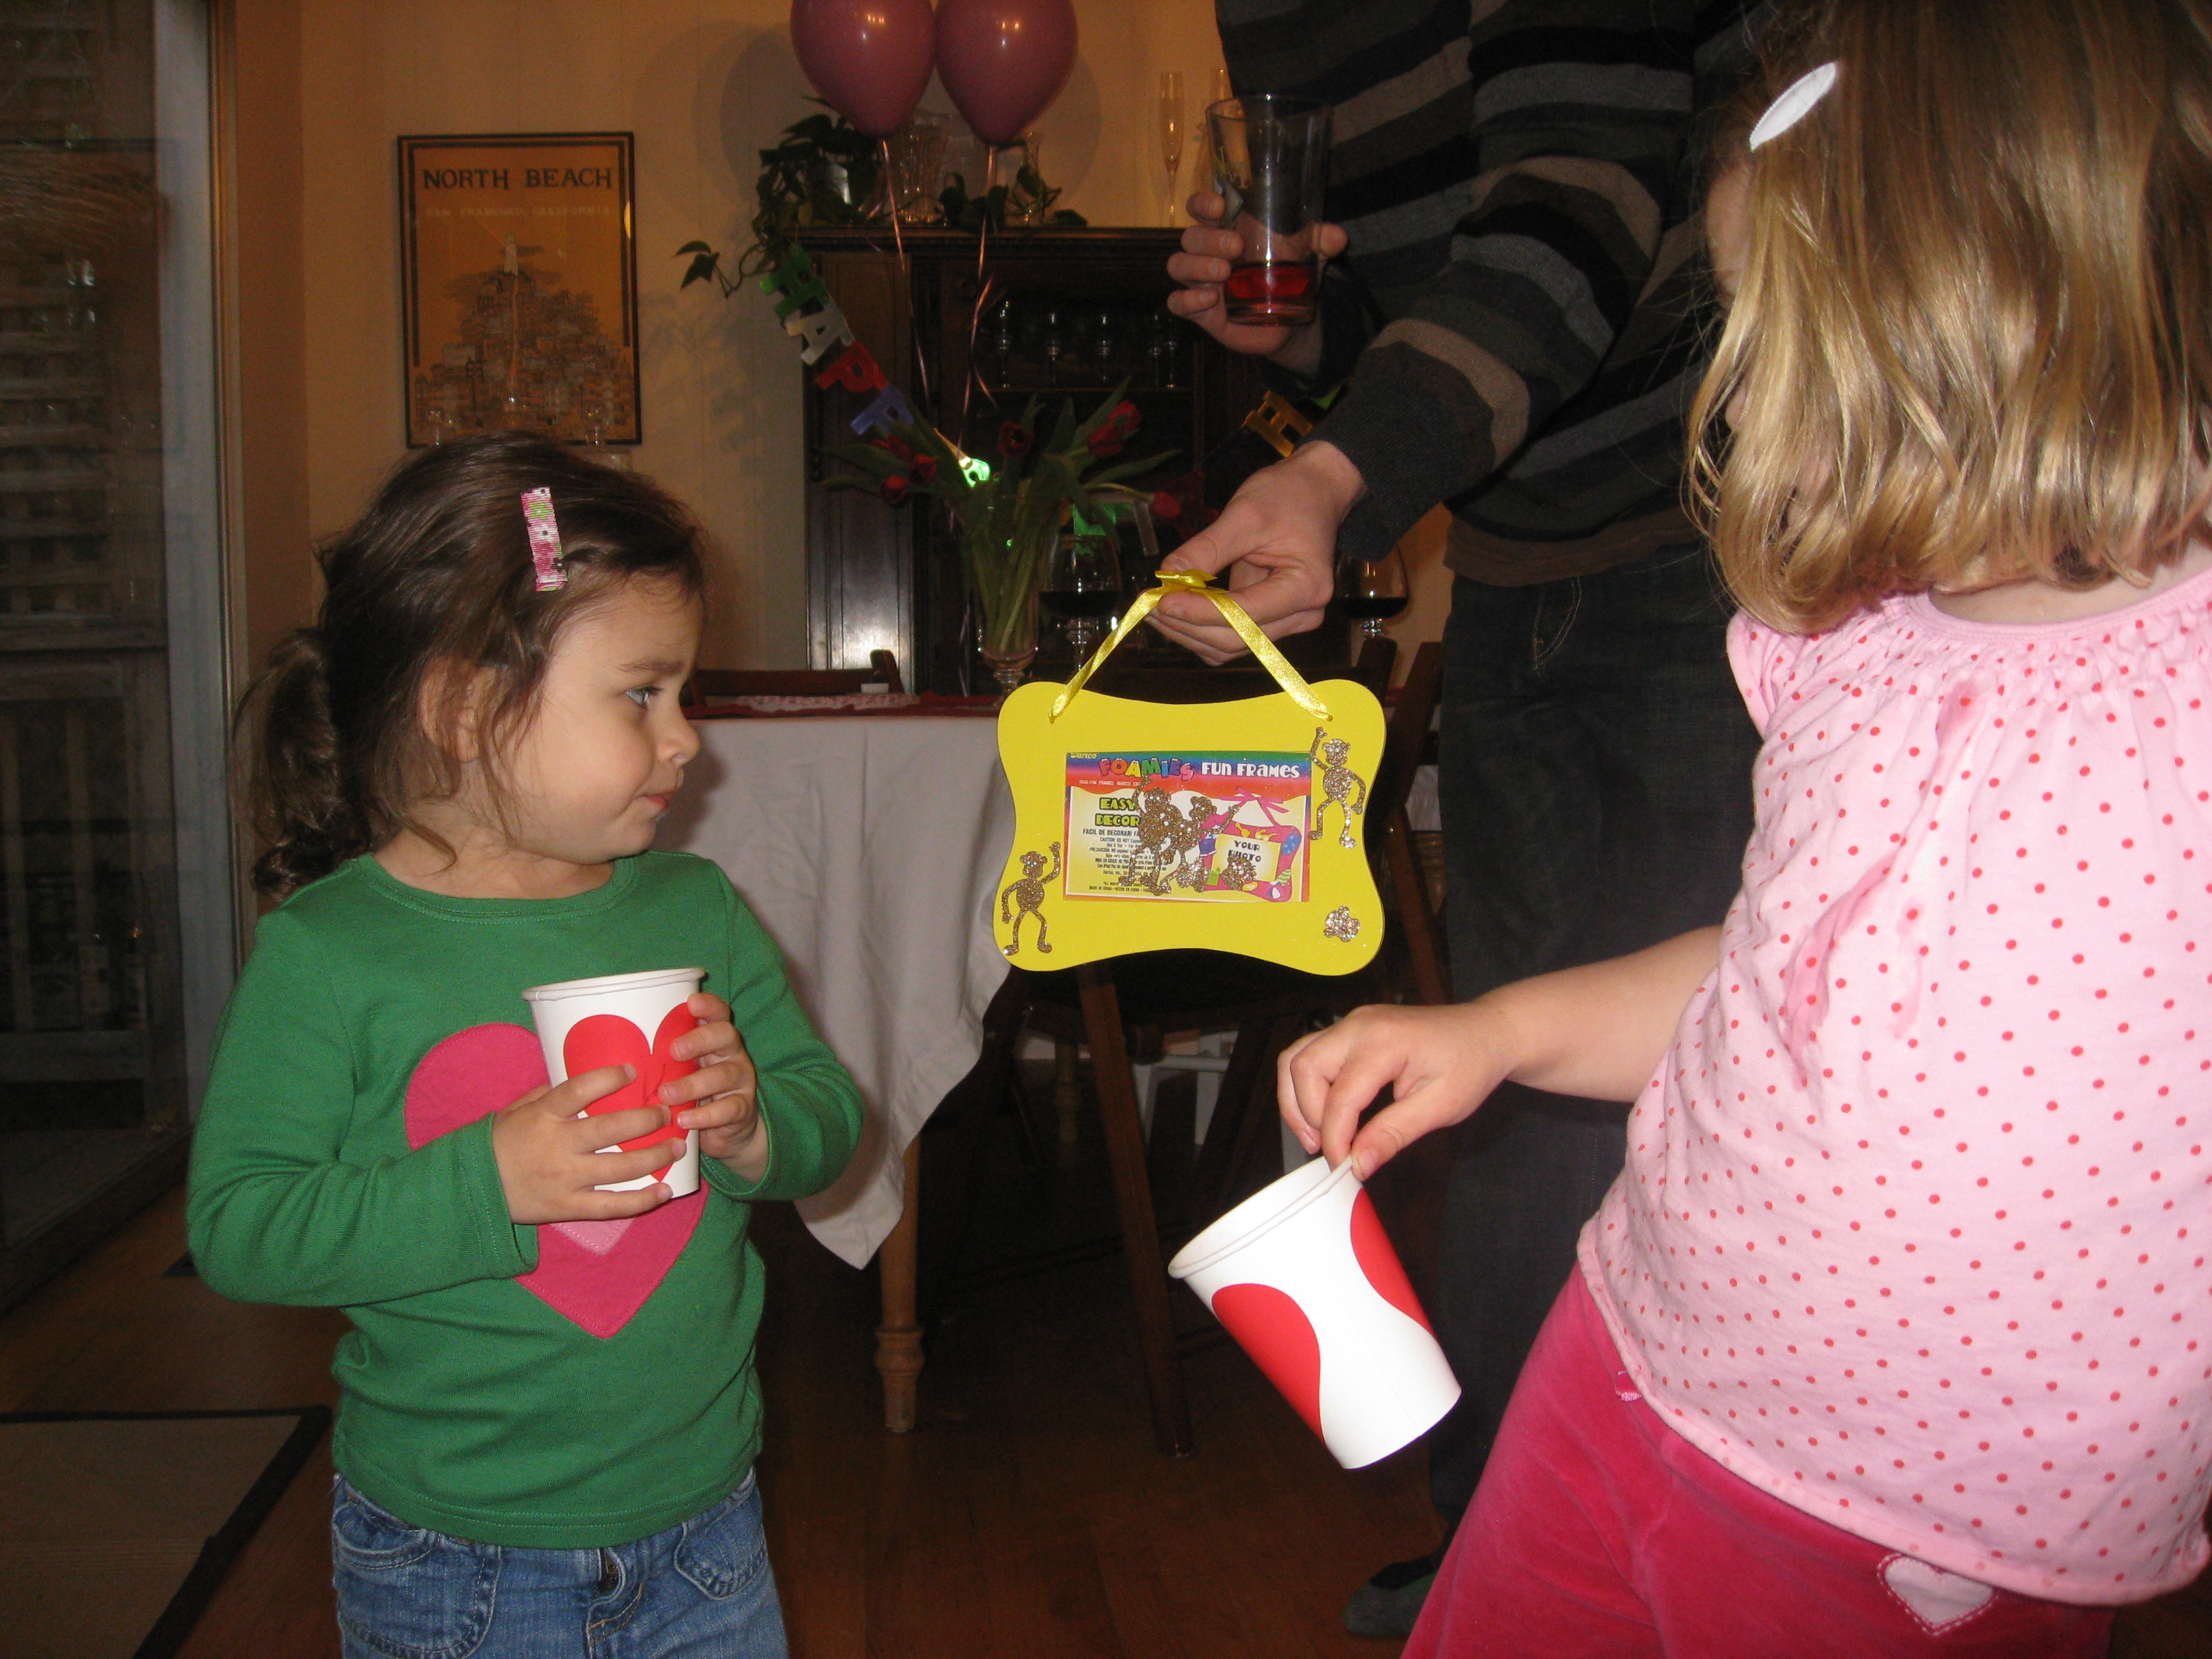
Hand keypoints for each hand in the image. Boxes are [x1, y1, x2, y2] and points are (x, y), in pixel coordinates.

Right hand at [493, 1064, 680, 1224]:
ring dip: (655, 1156)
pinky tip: (664, 1191)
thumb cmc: (499, 1143)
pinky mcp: (568, 1207)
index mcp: (544, 1116)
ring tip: (678, 1147)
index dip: (608, 1078)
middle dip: (647, 1119)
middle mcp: (558, 1145)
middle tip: (667, 1112)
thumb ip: (549, 1093)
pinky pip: (611, 1205)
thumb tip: (585, 1076)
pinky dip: (641, 1200)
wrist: (472, 1188)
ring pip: (620, 1167)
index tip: (633, 1070)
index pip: (579, 1090)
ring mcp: (566, 1178)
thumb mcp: (518, 1109)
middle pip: (612, 1129)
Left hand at [663, 992, 767, 1183]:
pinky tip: (683, 1120)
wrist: (725, 1130)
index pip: (718, 1012)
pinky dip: (704, 1115)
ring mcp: (741, 1080)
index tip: (691, 1003)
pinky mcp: (742, 1108)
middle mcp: (732, 1053)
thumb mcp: (678, 1070)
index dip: (708, 1005)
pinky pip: (728, 1109)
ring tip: (666, 1095)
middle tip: (673, 1052)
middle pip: (725, 1035)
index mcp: (714, 1038)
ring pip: (724, 1074)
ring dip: (693, 1084)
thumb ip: (657, 1057)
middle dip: (699, 1040)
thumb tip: (599, 1048)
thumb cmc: (690, 1090)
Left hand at [1153, 441, 1363, 661]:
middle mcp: (1303, 614)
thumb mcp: (1244, 515)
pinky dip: (1201, 629)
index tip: (1160, 601)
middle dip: (1187, 626)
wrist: (1315, 491)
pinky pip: (1232, 637)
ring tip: (1154, 608)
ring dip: (1189, 632)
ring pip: (1230, 645)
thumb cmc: (1287, 496)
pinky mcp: (1272, 621)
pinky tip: (1176, 611)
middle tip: (1147, 605)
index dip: (1198, 612)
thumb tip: (1167, 576)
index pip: (1243, 615)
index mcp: (1305, 587)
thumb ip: (1206, 549)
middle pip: (1235, 639)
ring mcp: (1290, 621)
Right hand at [1166, 192, 1347, 375]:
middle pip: (1190, 237)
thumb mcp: (1310, 256)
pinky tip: (1209, 300)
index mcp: (1227, 229)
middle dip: (1209, 238)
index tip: (1221, 205)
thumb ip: (1321, 242)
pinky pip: (1177, 303)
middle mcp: (1208, 252)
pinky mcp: (1200, 311)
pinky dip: (1187, 300)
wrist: (1290, 323)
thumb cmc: (1291, 277)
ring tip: (1223, 274)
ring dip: (1197, 266)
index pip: (1201, 208)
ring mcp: (1200, 282)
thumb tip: (1338, 237)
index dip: (1203, 202)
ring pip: (1177, 265)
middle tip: (1236, 246)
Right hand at [1278, 1002, 1514, 1179]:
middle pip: (1303, 1067)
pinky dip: (1307, 1085)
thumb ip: (1394, 1134)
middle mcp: (1359, 1025)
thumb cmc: (1471, 1064)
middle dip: (1306, 1115)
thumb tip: (1359, 1164)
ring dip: (1297, 1099)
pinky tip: (1324, 1112)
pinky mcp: (1350, 1029)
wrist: (1485, 1032)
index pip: (1341, 1096)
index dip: (1335, 1138)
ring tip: (1316, 1135)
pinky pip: (1310, 1053)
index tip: (1343, 1167)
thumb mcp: (1440, 1107)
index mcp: (1385, 1041)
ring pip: (1297, 1057)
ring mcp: (1351, 1022)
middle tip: (1326, 1149)